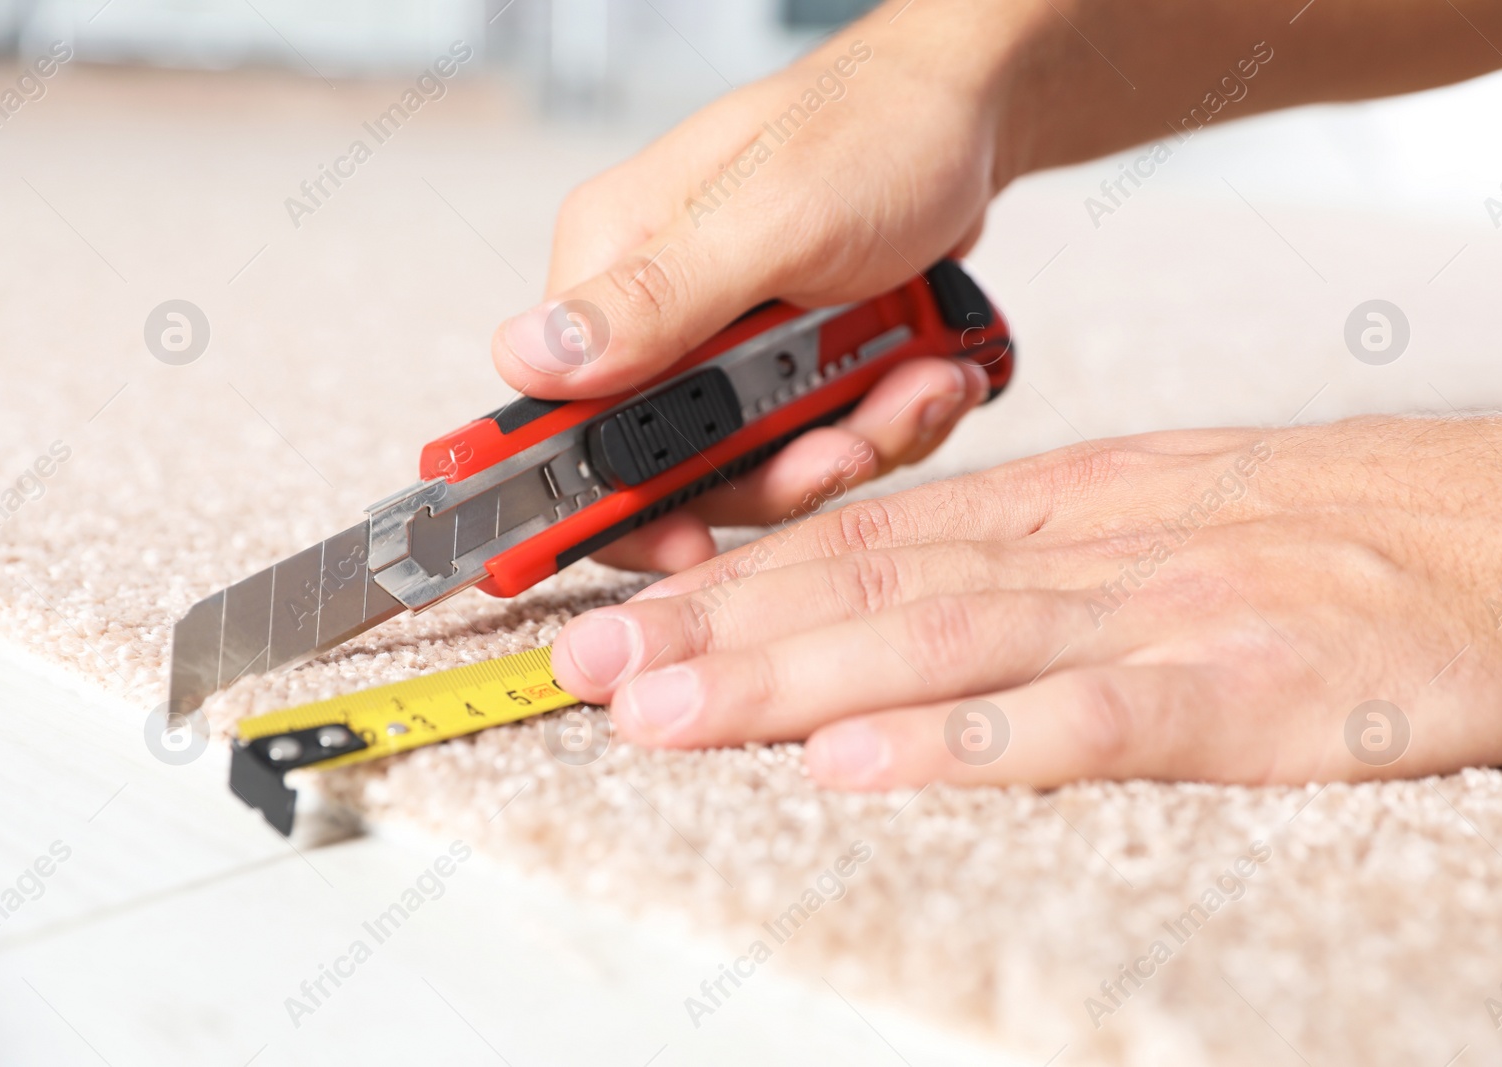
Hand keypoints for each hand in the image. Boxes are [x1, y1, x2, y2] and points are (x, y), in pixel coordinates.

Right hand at [490, 3, 1048, 571]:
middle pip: (680, 465)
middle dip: (781, 466)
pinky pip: (823, 438)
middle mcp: (658, 313)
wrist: (968, 113)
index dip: (612, 496)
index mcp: (615, 265)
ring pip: (765, 463)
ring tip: (917, 379)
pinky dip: (884, 420)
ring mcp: (727, 345)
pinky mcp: (790, 364)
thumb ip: (659, 298)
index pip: (562, 414)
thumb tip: (533, 360)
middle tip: (849, 438)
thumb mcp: (775, 218)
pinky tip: (927, 370)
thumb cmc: (876, 130)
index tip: (681, 537)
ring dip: (853, 438)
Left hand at [550, 416, 1501, 787]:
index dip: (735, 579)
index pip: (868, 540)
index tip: (631, 617)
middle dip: (718, 631)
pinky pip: (1085, 720)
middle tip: (592, 672)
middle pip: (872, 587)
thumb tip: (908, 592)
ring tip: (667, 713)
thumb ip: (1039, 554)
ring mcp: (1164, 615)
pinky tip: (860, 770)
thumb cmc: (1348, 533)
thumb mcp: (1169, 511)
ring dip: (790, 681)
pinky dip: (963, 744)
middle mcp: (1093, 548)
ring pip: (942, 643)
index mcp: (1073, 506)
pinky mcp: (1245, 693)